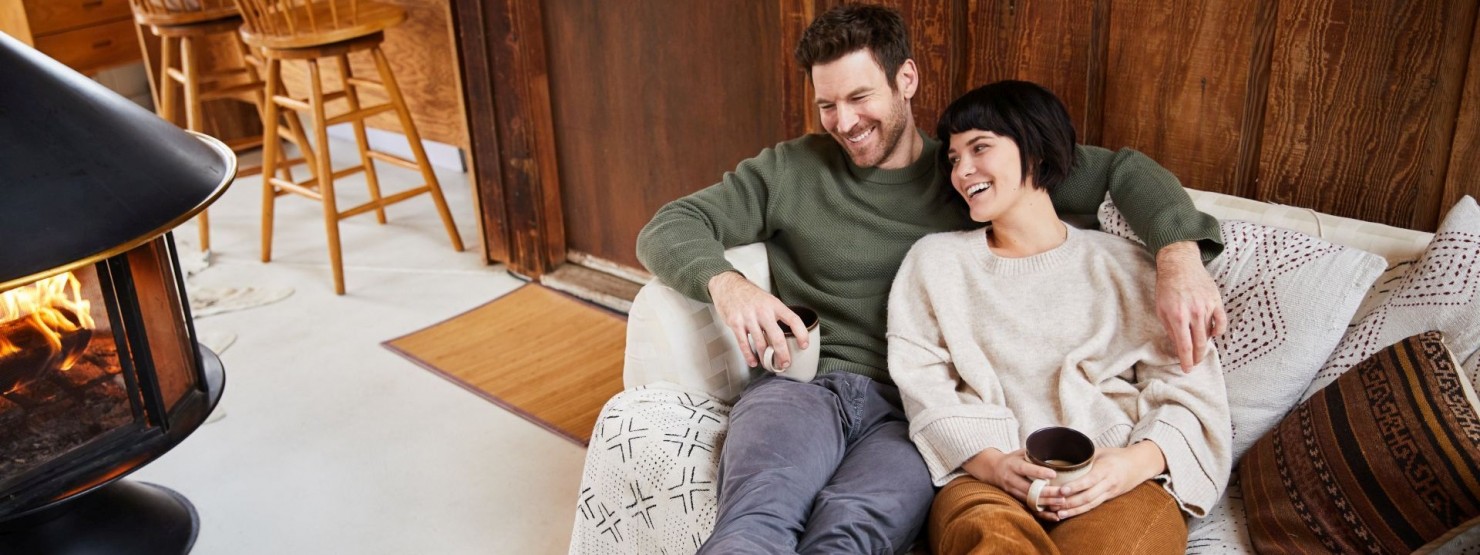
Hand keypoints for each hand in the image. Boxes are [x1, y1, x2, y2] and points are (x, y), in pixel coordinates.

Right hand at [707, 271, 808, 368]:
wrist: (729, 285)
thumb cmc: (750, 295)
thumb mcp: (768, 300)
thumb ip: (777, 315)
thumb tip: (789, 334)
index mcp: (774, 304)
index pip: (793, 320)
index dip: (801, 333)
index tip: (804, 345)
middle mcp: (763, 311)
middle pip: (777, 337)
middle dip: (782, 354)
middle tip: (785, 364)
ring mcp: (748, 317)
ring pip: (760, 344)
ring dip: (765, 358)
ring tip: (769, 364)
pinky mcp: (735, 323)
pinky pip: (744, 343)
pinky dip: (749, 355)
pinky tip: (753, 361)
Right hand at [961, 448, 1059, 520]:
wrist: (993, 470)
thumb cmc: (1012, 459)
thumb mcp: (1020, 452)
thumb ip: (1034, 453)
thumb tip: (1055, 449)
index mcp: (1012, 465)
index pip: (1026, 469)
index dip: (1039, 472)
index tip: (1054, 474)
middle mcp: (1010, 479)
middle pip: (1029, 488)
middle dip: (1047, 492)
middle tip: (1063, 492)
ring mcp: (1011, 491)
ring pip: (1030, 500)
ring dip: (1046, 503)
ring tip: (1062, 502)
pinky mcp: (1015, 499)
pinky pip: (1029, 508)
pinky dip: (1042, 512)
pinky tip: (1054, 514)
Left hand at [1043, 442, 1165, 519]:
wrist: (1139, 465)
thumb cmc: (1116, 455)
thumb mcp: (1100, 450)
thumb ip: (1083, 454)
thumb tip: (1060, 453)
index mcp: (1106, 469)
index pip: (1090, 480)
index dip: (1075, 486)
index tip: (1061, 490)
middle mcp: (1109, 483)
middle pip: (1089, 496)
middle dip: (1070, 502)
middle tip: (1053, 503)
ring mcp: (1109, 492)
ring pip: (1090, 504)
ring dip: (1073, 510)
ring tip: (1057, 513)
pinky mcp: (1109, 498)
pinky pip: (1093, 506)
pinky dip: (1080, 511)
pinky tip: (1067, 514)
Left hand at [1155, 241, 1226, 371]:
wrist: (1179, 264)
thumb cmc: (1166, 287)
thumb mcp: (1160, 309)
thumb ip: (1169, 328)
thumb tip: (1178, 345)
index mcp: (1177, 316)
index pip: (1184, 346)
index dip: (1186, 361)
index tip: (1187, 369)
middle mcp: (1194, 313)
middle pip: (1199, 344)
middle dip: (1197, 357)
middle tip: (1194, 363)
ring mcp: (1207, 307)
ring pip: (1209, 334)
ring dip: (1204, 344)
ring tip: (1199, 348)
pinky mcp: (1216, 300)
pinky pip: (1222, 322)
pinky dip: (1219, 331)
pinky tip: (1213, 334)